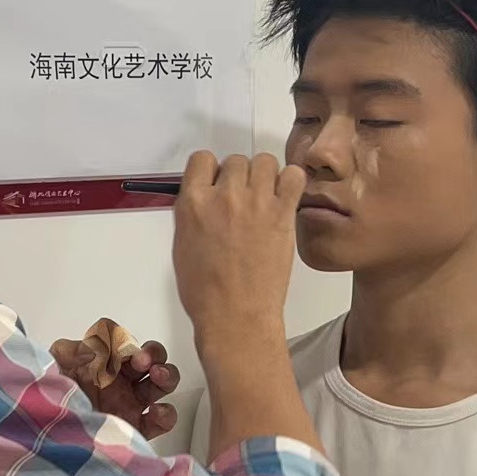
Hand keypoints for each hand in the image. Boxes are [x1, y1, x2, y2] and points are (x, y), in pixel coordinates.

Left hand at [51, 318, 180, 438]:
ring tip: (158, 375)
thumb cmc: (47, 401)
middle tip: (141, 360)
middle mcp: (117, 379)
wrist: (48, 440)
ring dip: (166, 374)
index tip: (118, 348)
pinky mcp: (136, 429)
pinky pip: (162, 420)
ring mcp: (129, 403)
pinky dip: (166, 414)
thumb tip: (93, 348)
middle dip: (152, 353)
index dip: (123, 340)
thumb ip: (68, 351)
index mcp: (98, 361)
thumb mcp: (50, 369)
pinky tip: (155, 411)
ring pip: (162, 382)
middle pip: (149, 357)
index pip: (120, 341)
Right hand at [172, 152, 305, 356]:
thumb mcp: (183, 245)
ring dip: (264, 175)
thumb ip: (194, 214)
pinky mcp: (283, 214)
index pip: (202, 160)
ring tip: (265, 197)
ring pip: (264, 161)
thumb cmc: (206, 291)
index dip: (211, 170)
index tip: (216, 183)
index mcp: (193, 204)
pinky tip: (285, 198)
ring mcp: (256, 203)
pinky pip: (293, 176)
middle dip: (239, 176)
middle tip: (243, 199)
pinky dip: (291, 181)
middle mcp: (224, 197)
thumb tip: (205, 199)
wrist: (235, 316)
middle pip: (236, 160)